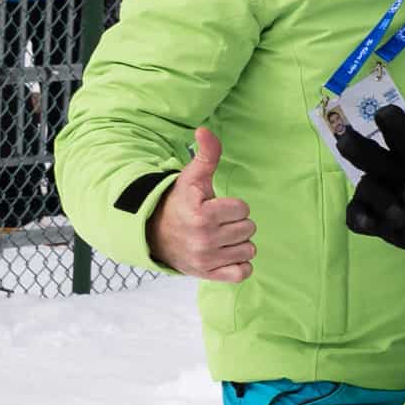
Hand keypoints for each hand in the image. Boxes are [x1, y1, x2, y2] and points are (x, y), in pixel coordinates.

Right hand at [154, 126, 255, 280]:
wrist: (155, 234)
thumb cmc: (180, 203)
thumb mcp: (191, 178)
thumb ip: (206, 155)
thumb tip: (205, 130)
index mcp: (201, 214)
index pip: (243, 209)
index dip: (233, 206)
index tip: (215, 207)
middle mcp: (203, 238)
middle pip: (248, 229)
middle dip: (236, 223)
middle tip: (216, 222)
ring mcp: (206, 259)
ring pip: (249, 250)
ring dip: (238, 243)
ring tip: (219, 237)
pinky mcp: (208, 275)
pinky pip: (243, 272)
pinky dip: (239, 264)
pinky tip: (225, 254)